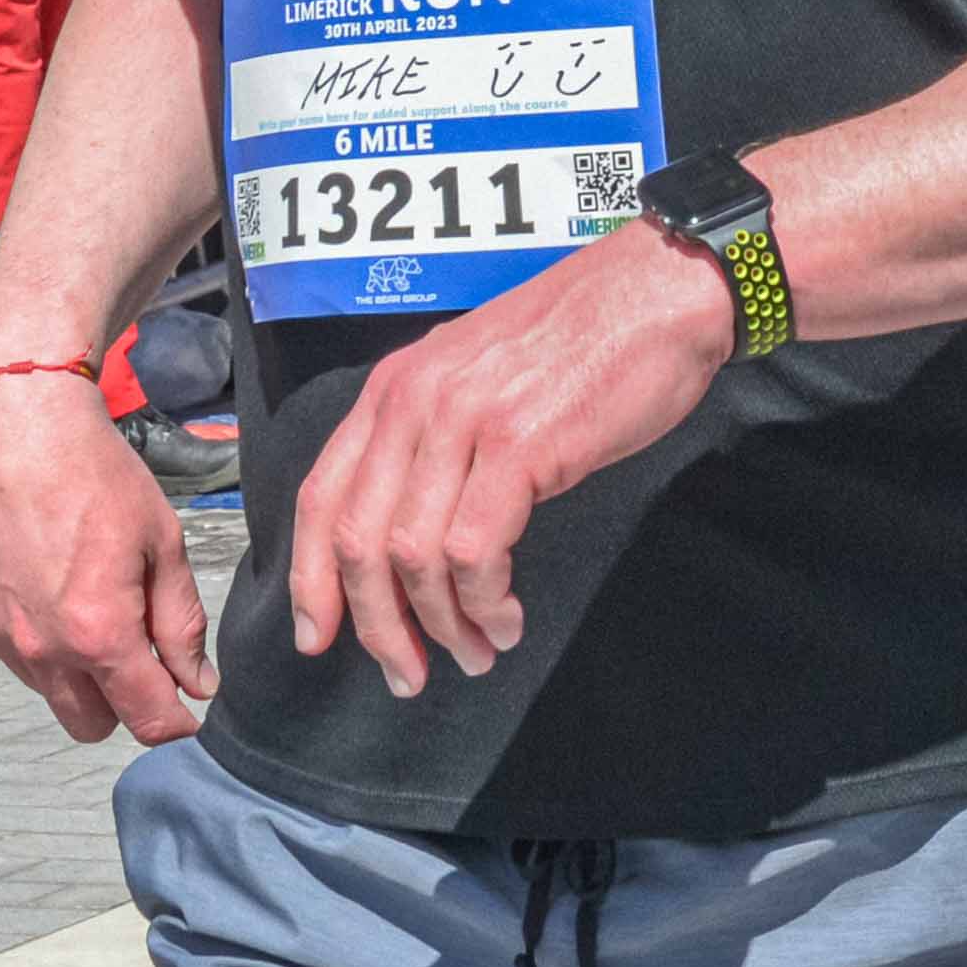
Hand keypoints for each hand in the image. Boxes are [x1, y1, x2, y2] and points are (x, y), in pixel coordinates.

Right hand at [0, 362, 209, 741]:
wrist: (13, 418)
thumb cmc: (93, 470)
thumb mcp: (161, 542)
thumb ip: (181, 623)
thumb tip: (197, 683)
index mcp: (98, 634)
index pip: (146, 720)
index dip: (175, 721)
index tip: (185, 705)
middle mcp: (38, 647)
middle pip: (88, 725)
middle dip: (119, 703)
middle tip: (136, 653)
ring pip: (45, 687)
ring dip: (71, 666)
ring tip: (81, 594)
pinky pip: (4, 648)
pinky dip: (28, 631)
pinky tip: (38, 575)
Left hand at [285, 222, 738, 697]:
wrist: (657, 292)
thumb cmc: (582, 342)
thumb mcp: (478, 378)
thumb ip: (435, 438)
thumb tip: (412, 534)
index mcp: (394, 388)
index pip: (321, 496)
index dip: (309, 579)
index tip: (317, 639)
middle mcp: (413, 402)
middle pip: (357, 541)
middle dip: (376, 626)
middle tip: (408, 675)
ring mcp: (462, 421)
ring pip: (412, 556)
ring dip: (441, 624)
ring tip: (476, 653)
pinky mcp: (518, 446)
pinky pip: (476, 553)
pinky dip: (485, 603)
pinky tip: (507, 618)